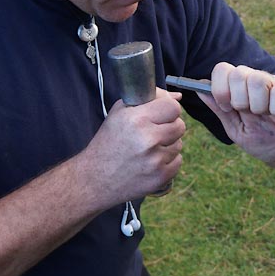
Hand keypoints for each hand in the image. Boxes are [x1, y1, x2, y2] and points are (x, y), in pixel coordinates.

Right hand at [81, 88, 185, 203]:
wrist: (94, 179)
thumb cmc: (108, 142)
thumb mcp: (120, 113)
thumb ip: (149, 99)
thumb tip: (177, 96)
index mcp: (136, 119)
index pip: (173, 107)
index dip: (170, 109)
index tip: (163, 114)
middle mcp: (147, 139)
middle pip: (180, 126)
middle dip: (170, 127)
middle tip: (154, 132)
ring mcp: (155, 160)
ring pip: (179, 144)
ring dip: (168, 145)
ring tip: (148, 149)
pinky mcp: (160, 177)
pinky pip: (177, 162)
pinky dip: (167, 162)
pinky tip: (150, 162)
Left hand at [198, 63, 274, 171]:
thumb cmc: (264, 141)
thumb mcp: (237, 129)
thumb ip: (219, 109)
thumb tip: (198, 89)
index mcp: (240, 87)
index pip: (222, 70)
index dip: (220, 88)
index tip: (227, 107)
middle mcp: (256, 80)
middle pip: (237, 73)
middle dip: (239, 100)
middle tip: (250, 114)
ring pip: (256, 80)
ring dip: (258, 106)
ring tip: (267, 115)